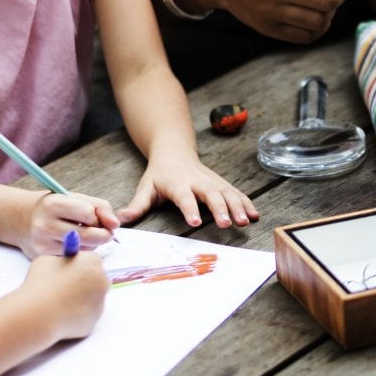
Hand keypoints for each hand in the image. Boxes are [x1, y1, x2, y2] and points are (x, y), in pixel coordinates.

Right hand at [21, 252, 108, 340]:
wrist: (37, 315)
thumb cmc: (40, 284)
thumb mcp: (46, 261)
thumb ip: (61, 260)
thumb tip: (64, 264)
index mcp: (92, 262)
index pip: (91, 260)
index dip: (78, 265)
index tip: (68, 270)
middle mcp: (102, 281)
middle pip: (96, 278)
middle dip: (83, 282)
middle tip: (65, 287)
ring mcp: (100, 303)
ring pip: (92, 298)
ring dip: (81, 299)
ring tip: (60, 302)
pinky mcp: (93, 321)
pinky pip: (86, 315)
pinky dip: (77, 315)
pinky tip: (62, 314)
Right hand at [22, 191, 119, 257]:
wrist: (24, 220)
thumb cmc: (56, 208)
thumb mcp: (76, 198)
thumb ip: (101, 207)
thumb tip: (115, 225)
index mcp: (52, 204)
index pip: (88, 213)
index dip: (96, 216)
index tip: (94, 217)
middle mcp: (44, 225)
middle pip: (88, 236)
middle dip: (102, 234)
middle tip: (102, 232)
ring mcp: (42, 245)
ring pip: (83, 251)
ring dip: (92, 245)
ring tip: (84, 237)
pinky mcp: (44, 259)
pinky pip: (74, 259)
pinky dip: (80, 254)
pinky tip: (73, 245)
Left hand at [117, 154, 259, 227]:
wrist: (174, 151)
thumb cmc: (159, 174)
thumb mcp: (146, 187)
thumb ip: (137, 205)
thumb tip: (121, 219)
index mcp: (177, 183)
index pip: (184, 197)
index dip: (190, 209)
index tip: (195, 222)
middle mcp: (198, 181)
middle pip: (211, 194)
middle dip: (221, 209)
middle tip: (228, 224)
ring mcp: (212, 181)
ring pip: (227, 192)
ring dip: (238, 206)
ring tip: (245, 222)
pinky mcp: (221, 183)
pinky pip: (236, 193)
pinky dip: (246, 203)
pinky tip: (254, 216)